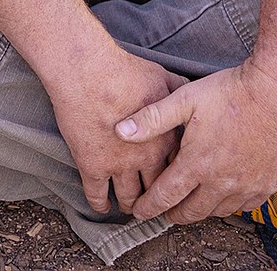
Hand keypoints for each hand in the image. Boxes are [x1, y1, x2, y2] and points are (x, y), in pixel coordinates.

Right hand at [48, 45, 185, 215]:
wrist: (86, 69)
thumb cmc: (122, 69)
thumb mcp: (160, 75)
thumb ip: (178, 90)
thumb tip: (190, 94)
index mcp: (164, 139)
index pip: (176, 171)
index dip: (174, 179)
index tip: (172, 183)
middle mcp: (145, 158)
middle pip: (156, 191)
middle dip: (156, 200)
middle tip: (154, 204)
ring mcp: (118, 164)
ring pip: (128, 198)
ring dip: (131, 205)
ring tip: (131, 207)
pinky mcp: (92, 165)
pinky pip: (97, 195)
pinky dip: (101, 205)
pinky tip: (103, 206)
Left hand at [116, 60, 276, 223]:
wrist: (276, 96)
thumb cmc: (231, 94)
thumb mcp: (184, 99)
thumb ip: (152, 119)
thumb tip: (120, 131)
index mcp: (197, 163)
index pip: (166, 196)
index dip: (149, 206)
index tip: (139, 211)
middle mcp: (220, 182)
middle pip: (190, 211)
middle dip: (172, 214)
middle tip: (162, 211)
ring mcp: (245, 187)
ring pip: (216, 211)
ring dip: (199, 210)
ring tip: (189, 202)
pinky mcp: (264, 186)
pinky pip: (242, 207)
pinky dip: (227, 205)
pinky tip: (221, 195)